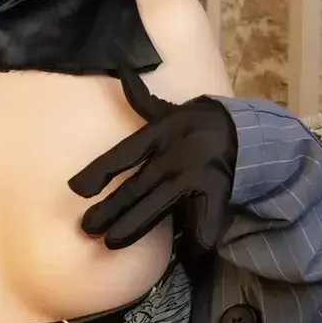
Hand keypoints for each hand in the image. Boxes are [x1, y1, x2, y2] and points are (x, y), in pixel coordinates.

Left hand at [69, 72, 235, 255]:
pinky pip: (204, 217)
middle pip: (136, 186)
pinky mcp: (217, 189)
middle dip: (109, 209)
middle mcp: (175, 152)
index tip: (77, 189)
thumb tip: (121, 69)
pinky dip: (197, 236)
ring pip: (159, 204)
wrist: (244, 130)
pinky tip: (186, 253)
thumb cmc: (196, 123)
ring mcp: (196, 172)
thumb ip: (141, 98)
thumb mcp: (168, 110)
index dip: (100, 171)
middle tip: (86, 228)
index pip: (124, 154)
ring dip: (133, 224)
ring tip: (110, 241)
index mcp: (161, 132)